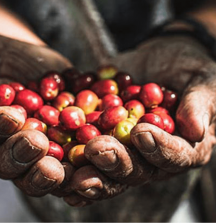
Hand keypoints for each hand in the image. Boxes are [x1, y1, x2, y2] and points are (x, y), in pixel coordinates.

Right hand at [0, 34, 72, 195]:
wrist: (36, 68)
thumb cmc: (4, 58)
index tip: (13, 116)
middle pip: (3, 162)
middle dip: (20, 156)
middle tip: (38, 144)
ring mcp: (26, 159)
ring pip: (31, 178)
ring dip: (45, 177)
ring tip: (61, 170)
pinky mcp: (54, 161)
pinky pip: (63, 175)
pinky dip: (74, 177)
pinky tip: (86, 171)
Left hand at [58, 35, 215, 205]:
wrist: (159, 60)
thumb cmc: (190, 70)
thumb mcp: (203, 80)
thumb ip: (200, 103)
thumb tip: (194, 129)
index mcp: (183, 150)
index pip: (175, 157)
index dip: (159, 149)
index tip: (143, 132)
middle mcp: (150, 160)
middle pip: (134, 171)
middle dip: (114, 162)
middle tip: (96, 149)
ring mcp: (122, 154)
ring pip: (104, 171)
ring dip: (86, 171)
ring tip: (71, 167)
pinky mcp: (97, 143)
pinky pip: (81, 158)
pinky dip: (66, 162)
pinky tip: (50, 164)